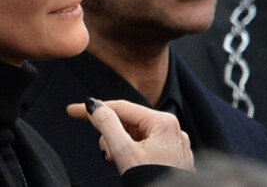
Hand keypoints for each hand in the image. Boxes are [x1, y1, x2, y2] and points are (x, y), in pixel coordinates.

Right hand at [67, 98, 194, 174]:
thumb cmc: (152, 181)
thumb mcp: (124, 152)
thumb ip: (108, 126)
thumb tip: (95, 106)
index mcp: (163, 121)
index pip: (122, 108)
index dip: (95, 108)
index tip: (74, 109)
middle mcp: (172, 128)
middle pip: (129, 122)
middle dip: (112, 136)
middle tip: (107, 154)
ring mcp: (173, 142)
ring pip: (137, 135)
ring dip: (121, 146)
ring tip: (118, 162)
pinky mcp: (172, 156)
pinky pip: (147, 146)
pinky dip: (133, 153)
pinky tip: (130, 165)